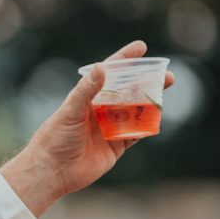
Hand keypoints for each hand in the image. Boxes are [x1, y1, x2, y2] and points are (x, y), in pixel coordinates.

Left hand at [0, 41, 175, 216]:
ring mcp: (109, 128)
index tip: (142, 47)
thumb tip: (102, 67)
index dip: (126, 60)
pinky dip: (146, 127)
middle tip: (167, 75)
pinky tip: (156, 118)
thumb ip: (87, 90)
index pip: (110, 73)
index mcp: (88, 96)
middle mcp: (100, 110)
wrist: (53, 171)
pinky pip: (135, 135)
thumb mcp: (70, 111)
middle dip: (147, 82)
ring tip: (164, 94)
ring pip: (135, 112)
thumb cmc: (55, 138)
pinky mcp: (115, 147)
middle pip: (128, 91)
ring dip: (150, 103)